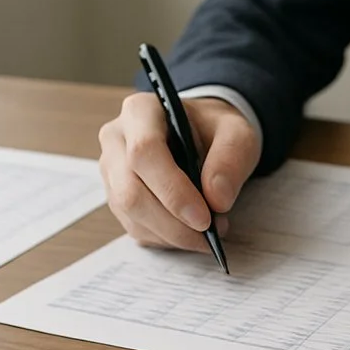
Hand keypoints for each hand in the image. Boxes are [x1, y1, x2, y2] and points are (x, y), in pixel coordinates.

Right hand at [98, 94, 259, 250]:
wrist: (202, 134)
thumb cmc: (214, 130)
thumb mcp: (237, 133)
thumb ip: (231, 160)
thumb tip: (217, 200)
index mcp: (140, 112)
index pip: (144, 153)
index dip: (173, 190)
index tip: (204, 218)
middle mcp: (116, 140)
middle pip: (130, 191)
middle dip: (172, 223)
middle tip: (209, 234)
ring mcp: (111, 171)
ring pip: (130, 214)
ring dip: (171, 234)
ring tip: (206, 234)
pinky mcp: (116, 196)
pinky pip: (134, 226)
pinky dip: (165, 238)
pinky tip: (189, 231)